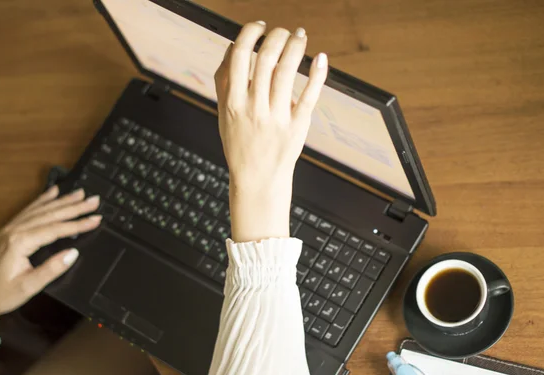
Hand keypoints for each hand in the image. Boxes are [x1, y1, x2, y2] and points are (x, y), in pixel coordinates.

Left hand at [0, 186, 101, 333]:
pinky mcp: (10, 230)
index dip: (78, 224)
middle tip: (94, 201)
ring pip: (41, 209)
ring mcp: (11, 228)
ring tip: (80, 194)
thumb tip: (73, 253)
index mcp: (19, 242)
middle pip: (50, 214)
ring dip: (63, 200)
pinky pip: (30, 210)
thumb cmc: (3, 293)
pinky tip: (53, 192)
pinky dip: (43, 199)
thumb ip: (52, 269)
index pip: (56, 229)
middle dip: (75, 206)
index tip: (95, 219)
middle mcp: (14, 231)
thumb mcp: (30, 286)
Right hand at [215, 22, 327, 241]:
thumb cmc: (240, 144)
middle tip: (283, 31)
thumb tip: (231, 48)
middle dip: (276, 36)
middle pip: (265, 59)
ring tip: (300, 36)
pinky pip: (309, 96)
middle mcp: (254, 108)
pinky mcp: (297, 126)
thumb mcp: (223, 114)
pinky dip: (317, 74)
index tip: (259, 26)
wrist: (257, 180)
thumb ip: (224, 83)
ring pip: (287, 72)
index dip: (250, 34)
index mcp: (233, 102)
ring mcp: (276, 117)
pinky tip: (320, 58)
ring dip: (295, 47)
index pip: (238, 57)